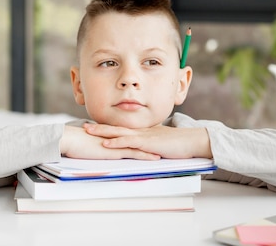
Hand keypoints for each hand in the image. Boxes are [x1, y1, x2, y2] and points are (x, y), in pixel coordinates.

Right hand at [59, 125, 159, 159]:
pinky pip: (133, 153)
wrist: (67, 139)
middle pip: (139, 138)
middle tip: (166, 141)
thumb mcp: (87, 143)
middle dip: (153, 140)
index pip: (129, 135)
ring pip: (139, 145)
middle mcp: (116, 138)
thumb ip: (93, 144)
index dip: (142, 136)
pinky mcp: (114, 151)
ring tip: (166, 151)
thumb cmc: (73, 142)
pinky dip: (145, 155)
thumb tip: (94, 147)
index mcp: (110, 135)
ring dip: (153, 148)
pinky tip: (155, 158)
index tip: (153, 137)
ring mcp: (116, 144)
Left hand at [83, 123, 212, 158]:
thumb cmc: (179, 145)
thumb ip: (150, 146)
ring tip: (88, 131)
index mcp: (143, 132)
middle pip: (115, 128)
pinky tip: (106, 144)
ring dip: (102, 132)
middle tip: (83, 126)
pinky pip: (128, 142)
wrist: (192, 141)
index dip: (107, 128)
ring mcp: (143, 136)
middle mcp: (140, 132)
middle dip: (99, 127)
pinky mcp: (147, 143)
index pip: (122, 129)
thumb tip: (143, 150)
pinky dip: (116, 143)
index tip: (94, 126)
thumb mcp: (160, 144)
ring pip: (118, 133)